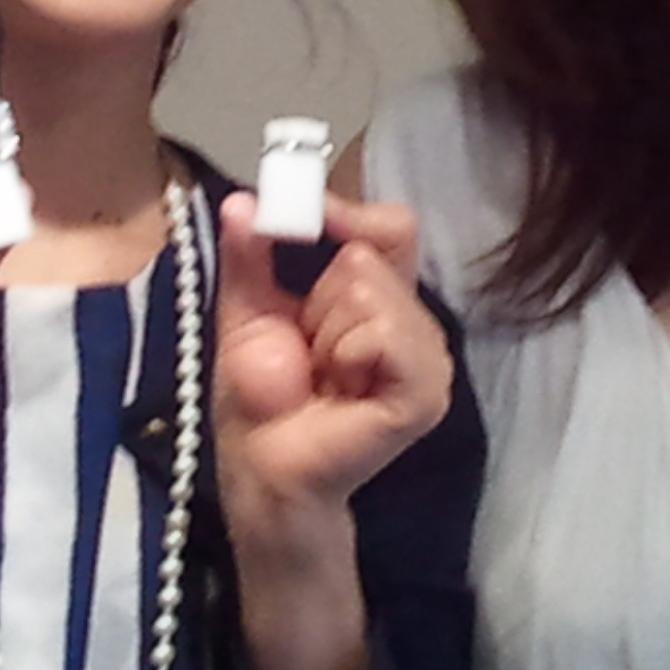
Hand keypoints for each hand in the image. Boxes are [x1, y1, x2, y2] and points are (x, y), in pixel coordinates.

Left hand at [211, 191, 452, 529]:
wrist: (261, 469)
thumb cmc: (260, 397)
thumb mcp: (247, 310)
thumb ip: (249, 253)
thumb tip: (242, 200)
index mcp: (381, 296)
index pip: (392, 226)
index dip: (349, 214)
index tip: (304, 217)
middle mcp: (413, 321)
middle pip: (369, 256)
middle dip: (317, 300)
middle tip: (308, 352)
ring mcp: (427, 357)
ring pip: (373, 289)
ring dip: (327, 333)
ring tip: (324, 376)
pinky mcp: (426, 391)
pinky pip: (385, 334)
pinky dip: (348, 355)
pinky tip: (341, 389)